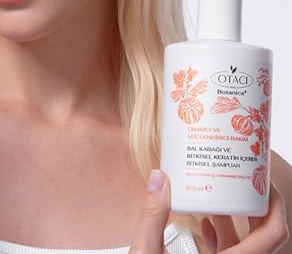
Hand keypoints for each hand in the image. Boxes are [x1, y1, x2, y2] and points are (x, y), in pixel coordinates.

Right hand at [129, 170, 288, 253]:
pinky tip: (204, 222)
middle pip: (264, 238)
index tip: (263, 181)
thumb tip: (160, 178)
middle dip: (254, 206)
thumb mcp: (148, 253)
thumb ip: (154, 214)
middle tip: (243, 180)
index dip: (275, 206)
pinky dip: (222, 237)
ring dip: (234, 219)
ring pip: (245, 248)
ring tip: (219, 193)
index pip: (273, 235)